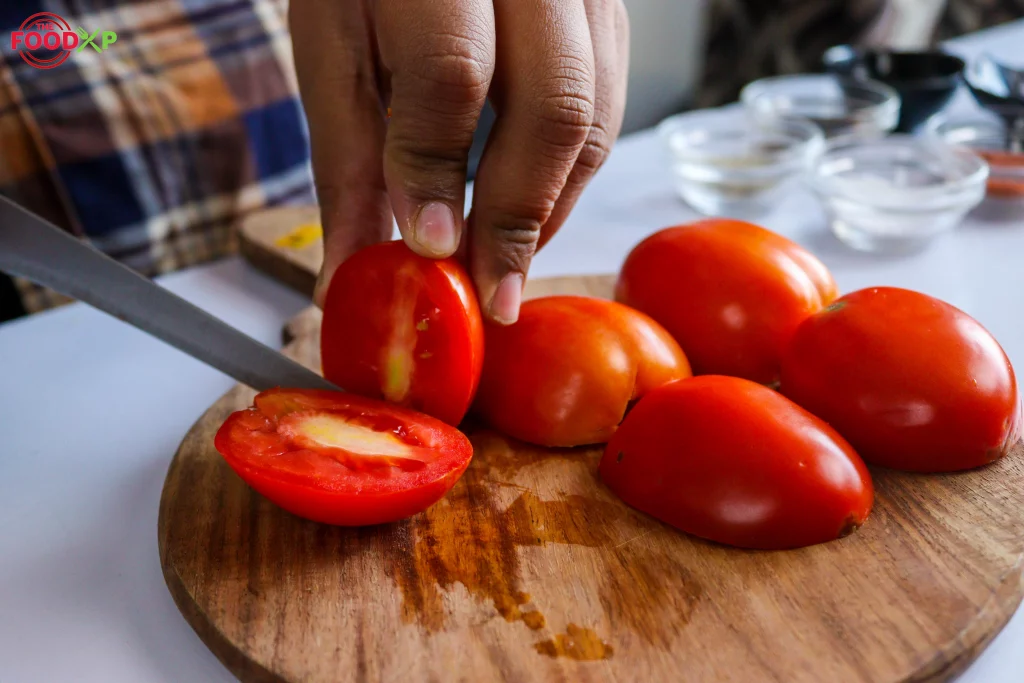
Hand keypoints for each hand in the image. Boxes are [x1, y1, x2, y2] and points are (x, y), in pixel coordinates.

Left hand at [290, 0, 628, 323]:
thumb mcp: (333, 49)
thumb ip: (348, 158)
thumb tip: (352, 273)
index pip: (453, 71)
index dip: (440, 170)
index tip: (430, 250)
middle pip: (553, 105)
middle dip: (519, 216)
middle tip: (491, 293)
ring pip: (593, 118)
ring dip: (550, 209)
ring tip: (506, 266)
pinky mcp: (610, 16)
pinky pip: (607, 111)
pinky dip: (568, 178)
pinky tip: (528, 213)